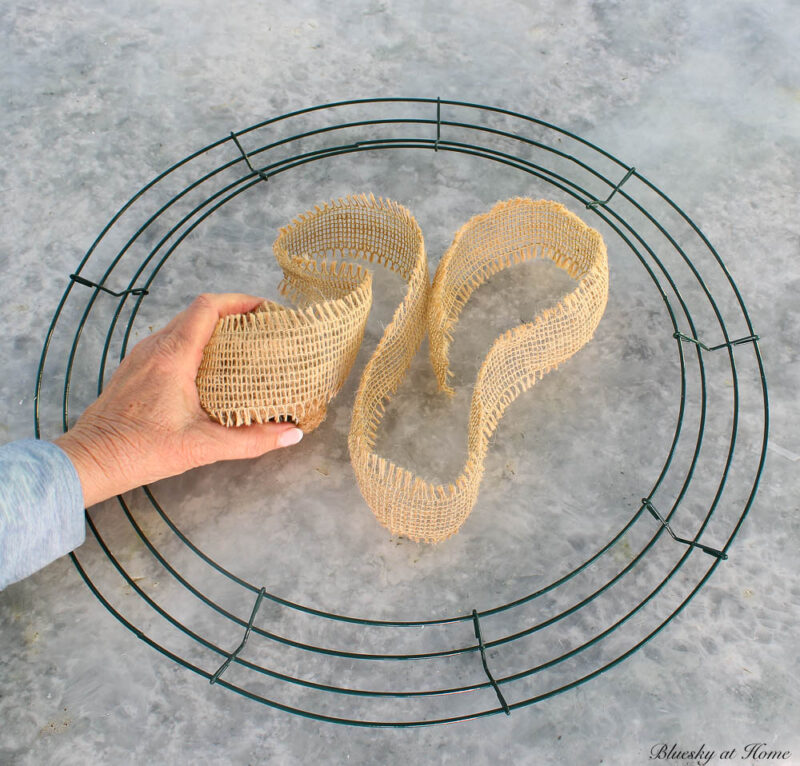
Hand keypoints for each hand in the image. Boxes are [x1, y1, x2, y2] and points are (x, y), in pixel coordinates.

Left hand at [55, 293, 302, 506]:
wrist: (93, 459)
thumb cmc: (141, 450)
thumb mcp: (204, 446)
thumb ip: (252, 440)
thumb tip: (291, 435)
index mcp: (173, 357)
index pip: (208, 308)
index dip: (239, 301)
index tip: (265, 309)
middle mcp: (155, 348)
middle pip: (198, 312)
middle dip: (233, 313)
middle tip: (262, 328)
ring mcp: (142, 356)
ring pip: (183, 326)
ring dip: (214, 328)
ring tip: (242, 345)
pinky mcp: (136, 368)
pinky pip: (171, 341)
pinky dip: (196, 343)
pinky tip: (211, 367)